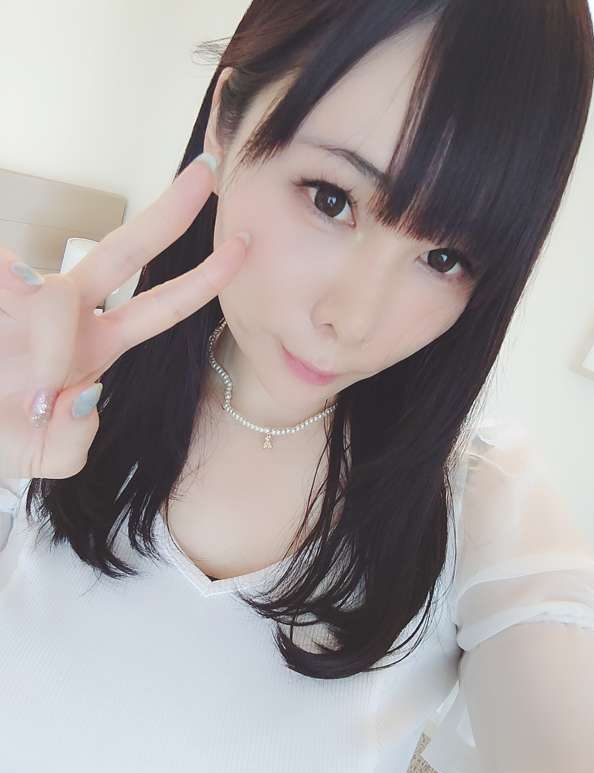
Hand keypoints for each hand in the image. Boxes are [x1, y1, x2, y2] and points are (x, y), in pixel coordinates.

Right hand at [0, 155, 249, 478]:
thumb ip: (74, 442)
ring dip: (48, 344)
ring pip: (56, 294)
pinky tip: (8, 330)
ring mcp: (26, 297)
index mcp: (97, 346)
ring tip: (30, 400)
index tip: (243, 247)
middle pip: (126, 253)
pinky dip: (10, 295)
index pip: (161, 307)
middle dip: (167, 215)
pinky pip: (7, 275)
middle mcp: (68, 315)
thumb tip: (84, 397)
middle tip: (207, 172)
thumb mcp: (46, 454)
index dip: (202, 280)